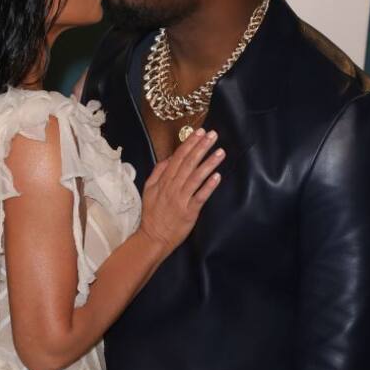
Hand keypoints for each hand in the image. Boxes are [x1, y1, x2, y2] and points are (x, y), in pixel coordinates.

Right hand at [140, 129, 224, 254]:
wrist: (153, 237)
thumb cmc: (152, 214)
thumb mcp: (149, 190)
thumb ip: (158, 172)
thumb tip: (170, 158)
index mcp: (163, 180)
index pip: (178, 157)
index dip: (189, 144)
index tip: (199, 132)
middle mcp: (172, 187)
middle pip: (188, 163)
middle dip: (201, 147)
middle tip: (213, 135)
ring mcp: (181, 199)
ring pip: (196, 177)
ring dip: (209, 163)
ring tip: (220, 152)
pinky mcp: (189, 212)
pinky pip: (200, 196)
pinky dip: (208, 186)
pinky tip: (217, 176)